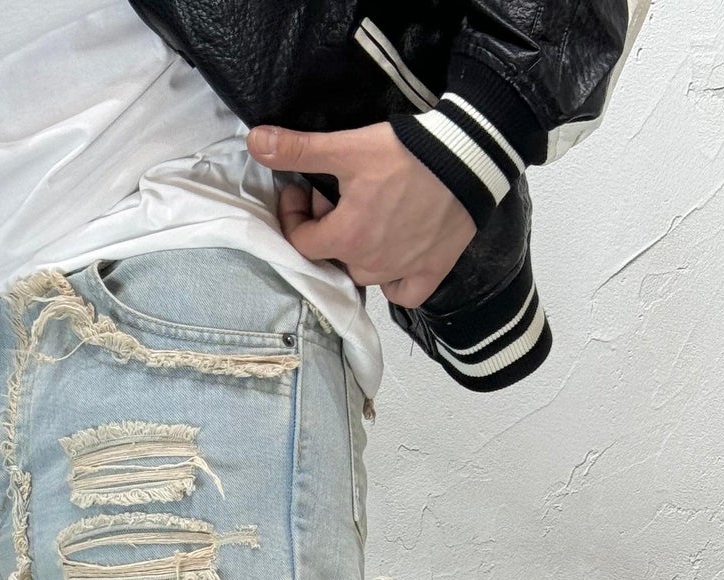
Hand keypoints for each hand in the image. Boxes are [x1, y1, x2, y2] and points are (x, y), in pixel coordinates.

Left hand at [248, 121, 476, 309]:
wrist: (469, 156)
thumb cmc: (408, 152)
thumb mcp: (347, 147)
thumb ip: (299, 150)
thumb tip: (254, 141)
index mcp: (345, 239)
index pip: (300, 241)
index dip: (293, 214)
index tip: (301, 188)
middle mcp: (370, 265)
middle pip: (332, 256)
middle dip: (326, 227)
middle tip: (338, 194)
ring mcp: (401, 272)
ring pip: (364, 273)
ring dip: (357, 249)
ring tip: (367, 213)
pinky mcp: (431, 272)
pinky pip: (403, 293)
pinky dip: (394, 280)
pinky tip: (394, 254)